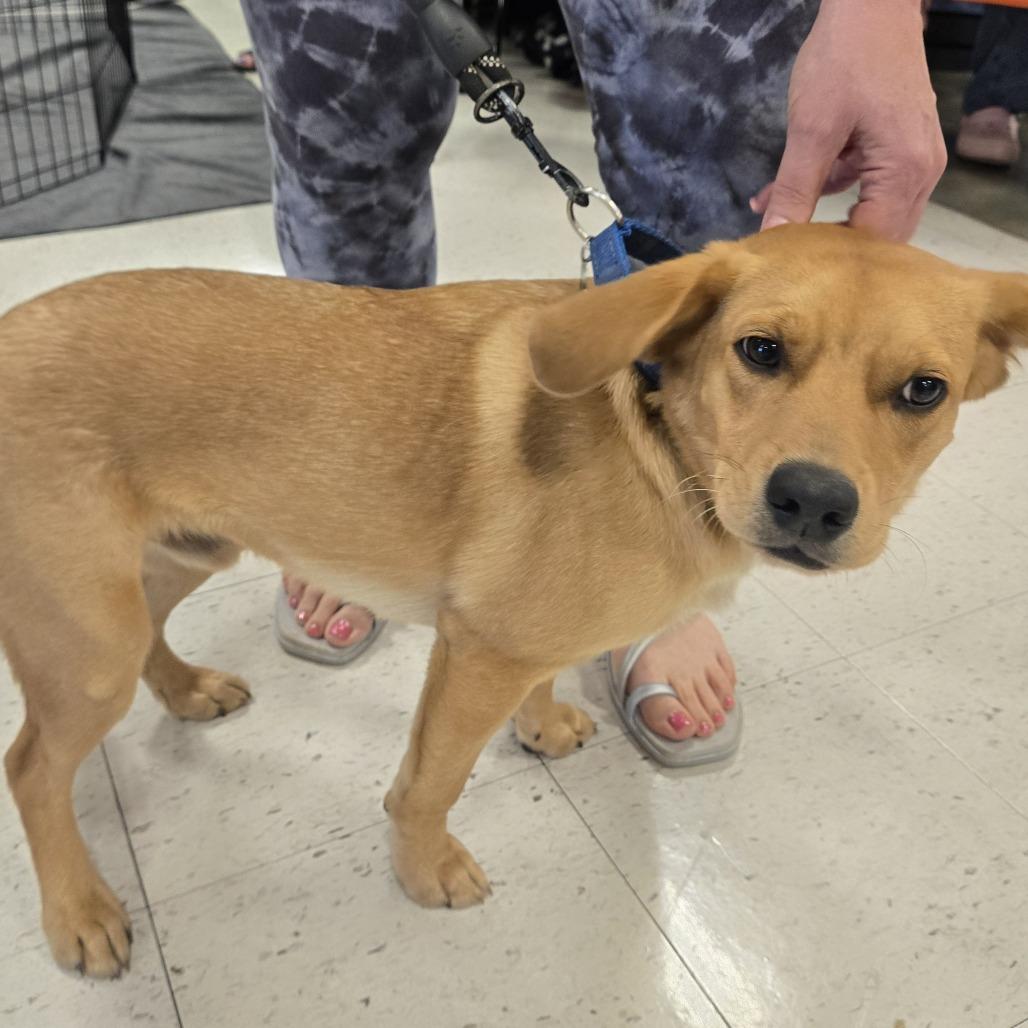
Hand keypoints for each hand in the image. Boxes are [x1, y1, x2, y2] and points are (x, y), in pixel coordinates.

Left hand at [751, 0, 945, 242]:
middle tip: (782, 261)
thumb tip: (773, 239)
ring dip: (819, 218)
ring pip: (867, 213)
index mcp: (906, 172)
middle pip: (878, 236)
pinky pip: (863, 187)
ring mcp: (913, 161)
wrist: (872, 3)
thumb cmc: (846, 59)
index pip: (874, 242)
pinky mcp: (897, 149)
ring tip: (771, 227)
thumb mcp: (811, 129)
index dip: (833, 262)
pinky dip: (824, 191)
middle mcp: (921, 173)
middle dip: (829, 249)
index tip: (791, 269)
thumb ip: (795, 189)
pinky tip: (777, 198)